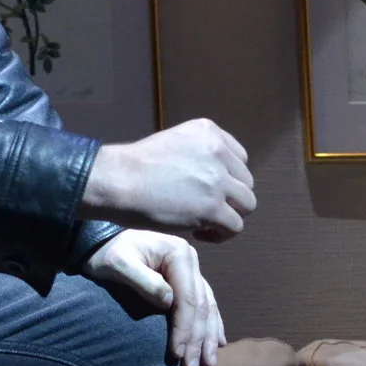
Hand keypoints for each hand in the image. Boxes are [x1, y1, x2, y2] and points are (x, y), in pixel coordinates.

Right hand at [82, 118, 255, 242]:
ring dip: (230, 216)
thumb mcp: (174, 143)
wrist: (118, 181)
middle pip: (246, 182)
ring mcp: (217, 179)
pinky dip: (221, 234)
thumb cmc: (135, 167)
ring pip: (247, 204)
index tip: (209, 191)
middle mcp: (218, 151)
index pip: (240, 159)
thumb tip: (214, 177)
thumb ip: (198, 154)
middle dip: (230, 198)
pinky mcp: (212, 207)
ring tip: (206, 223)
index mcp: (208, 131)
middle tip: (206, 209)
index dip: (228, 179)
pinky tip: (200, 233)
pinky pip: (235, 226)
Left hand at [82, 229, 224, 365]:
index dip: (184, 329)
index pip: (187, 298)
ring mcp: (191, 270)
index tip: (177, 355)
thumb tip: (168, 302)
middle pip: (201, 306)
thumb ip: (143, 280)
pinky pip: (206, 305)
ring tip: (208, 365)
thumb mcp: (118, 264)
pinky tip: (219, 342)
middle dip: (198, 340)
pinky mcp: (186, 280)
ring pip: (208, 308)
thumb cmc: (106, 254)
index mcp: (178, 254)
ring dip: (209, 338)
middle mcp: (190, 260)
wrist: (101, 243)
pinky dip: (213, 325)